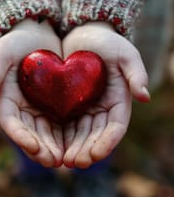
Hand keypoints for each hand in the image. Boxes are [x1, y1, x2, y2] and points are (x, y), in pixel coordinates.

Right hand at [0, 19, 62, 166]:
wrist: (38, 35)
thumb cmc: (17, 42)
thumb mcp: (3, 52)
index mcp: (7, 101)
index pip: (12, 123)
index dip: (21, 136)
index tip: (33, 147)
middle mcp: (23, 110)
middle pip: (31, 134)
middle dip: (42, 149)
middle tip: (54, 161)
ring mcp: (40, 110)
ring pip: (47, 134)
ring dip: (55, 148)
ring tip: (67, 159)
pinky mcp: (56, 106)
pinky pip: (62, 125)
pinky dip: (68, 137)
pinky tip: (79, 145)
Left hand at [62, 22, 149, 167]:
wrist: (83, 34)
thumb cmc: (106, 42)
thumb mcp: (124, 52)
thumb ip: (135, 72)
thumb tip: (144, 96)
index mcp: (119, 101)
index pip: (115, 127)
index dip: (107, 142)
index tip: (96, 154)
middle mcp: (102, 109)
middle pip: (96, 135)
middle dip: (87, 150)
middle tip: (75, 163)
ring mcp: (85, 109)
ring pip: (79, 134)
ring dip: (73, 148)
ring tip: (62, 161)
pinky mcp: (68, 105)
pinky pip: (64, 124)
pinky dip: (60, 137)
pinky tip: (51, 146)